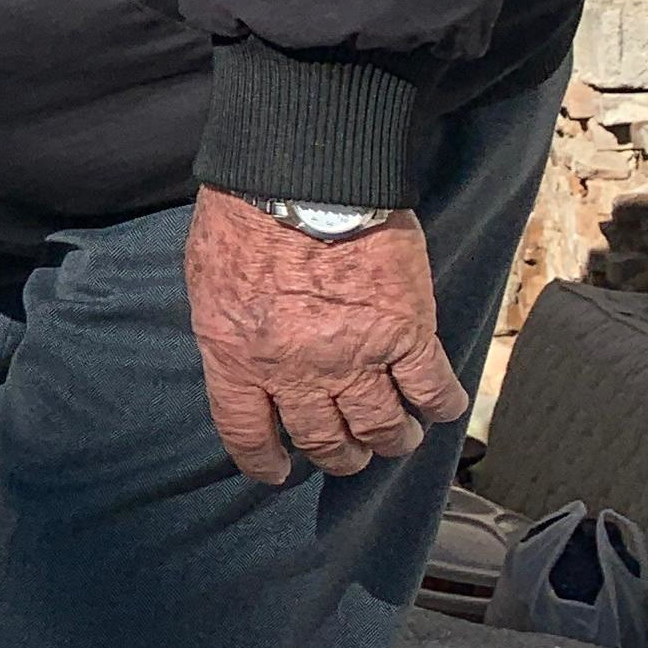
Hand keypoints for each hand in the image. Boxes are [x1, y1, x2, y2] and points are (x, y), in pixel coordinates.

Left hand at [181, 188, 464, 483]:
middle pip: (323, 439)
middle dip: (338, 455)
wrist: (300, 175)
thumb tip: (243, 358)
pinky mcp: (407, 331)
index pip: (247, 434)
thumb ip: (228, 331)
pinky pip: (432, 389)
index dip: (263, 462)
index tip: (276, 472)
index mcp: (237, 357)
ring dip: (391, 441)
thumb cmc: (242, 217)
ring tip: (396, 439)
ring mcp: (356, 355)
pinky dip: (440, 406)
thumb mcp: (207, 284)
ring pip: (381, 427)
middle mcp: (296, 370)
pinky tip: (439, 408)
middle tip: (349, 453)